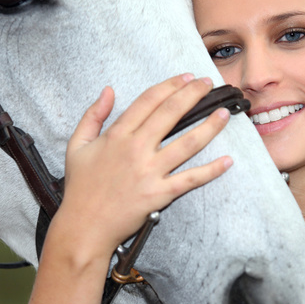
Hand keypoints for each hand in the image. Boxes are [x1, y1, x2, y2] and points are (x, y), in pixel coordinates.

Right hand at [57, 73, 231, 256]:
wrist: (84, 226)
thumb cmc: (80, 188)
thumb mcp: (77, 146)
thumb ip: (92, 116)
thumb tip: (108, 91)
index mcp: (117, 135)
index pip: (149, 101)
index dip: (170, 86)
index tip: (186, 78)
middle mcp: (136, 149)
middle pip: (171, 113)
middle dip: (193, 95)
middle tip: (208, 84)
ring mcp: (150, 172)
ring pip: (187, 144)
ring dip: (209, 127)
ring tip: (224, 114)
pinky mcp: (160, 194)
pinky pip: (191, 179)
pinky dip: (211, 170)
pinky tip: (227, 161)